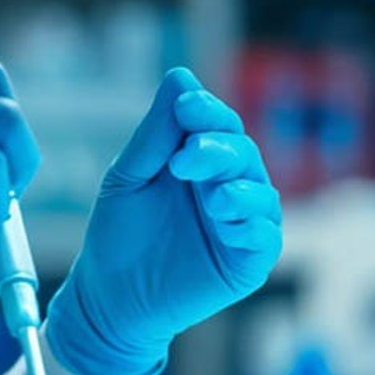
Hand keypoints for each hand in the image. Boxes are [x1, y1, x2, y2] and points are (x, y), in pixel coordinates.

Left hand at [42, 68, 281, 374]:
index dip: (207, 112)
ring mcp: (241, 224)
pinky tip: (226, 219)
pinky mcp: (248, 260)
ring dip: (238, 188)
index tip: (186, 106)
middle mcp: (227, 186)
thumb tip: (181, 75)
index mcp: (198, 161)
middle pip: (241, 153)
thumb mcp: (128, 177)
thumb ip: (155, 134)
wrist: (110, 298)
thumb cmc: (117, 235)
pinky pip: (265, 237)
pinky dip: (251, 224)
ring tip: (211, 196)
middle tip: (187, 156)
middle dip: (218, 149)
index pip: (217, 125)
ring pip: (260, 193)